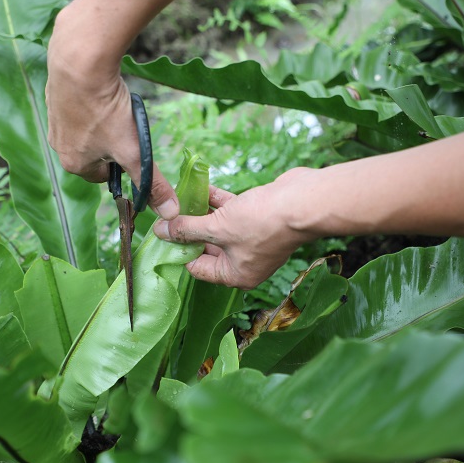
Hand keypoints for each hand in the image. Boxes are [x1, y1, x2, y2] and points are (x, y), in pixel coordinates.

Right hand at [45, 13, 179, 219]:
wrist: (80, 62)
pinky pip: (77, 107)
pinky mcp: (53, 97)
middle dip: (111, 141)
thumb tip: (169, 212)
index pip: (103, 176)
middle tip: (123, 123)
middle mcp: (57, 146)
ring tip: (112, 105)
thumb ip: (150, 182)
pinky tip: (99, 90)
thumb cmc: (105, 110)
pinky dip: (89, 102)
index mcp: (73, 164)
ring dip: (102, 121)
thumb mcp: (134, 151)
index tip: (130, 145)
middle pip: (94, 152)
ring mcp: (53, 121)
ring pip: (86, 129)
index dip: (122, 162)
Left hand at [153, 170, 312, 288]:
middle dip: (188, 229)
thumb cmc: (262, 223)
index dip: (179, 250)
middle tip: (167, 214)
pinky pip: (231, 212)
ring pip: (218, 227)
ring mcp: (252, 238)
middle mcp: (244, 261)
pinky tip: (201, 187)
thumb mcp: (217, 228)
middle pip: (207, 246)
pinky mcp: (258, 217)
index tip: (162, 233)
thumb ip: (186, 229)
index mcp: (235, 275)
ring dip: (201, 212)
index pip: (197, 267)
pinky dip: (217, 201)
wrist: (303, 202)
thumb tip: (160, 231)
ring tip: (179, 199)